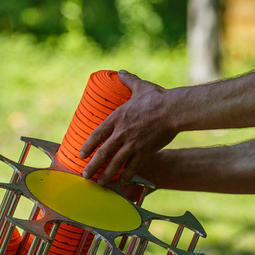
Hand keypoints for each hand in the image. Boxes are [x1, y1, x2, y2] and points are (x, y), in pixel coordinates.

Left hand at [79, 70, 177, 184]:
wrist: (173, 110)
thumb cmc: (157, 97)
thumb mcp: (140, 87)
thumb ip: (129, 80)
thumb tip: (121, 72)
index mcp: (117, 117)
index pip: (96, 135)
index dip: (87, 146)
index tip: (81, 154)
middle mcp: (121, 132)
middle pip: (102, 153)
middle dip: (92, 166)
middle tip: (85, 175)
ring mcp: (132, 144)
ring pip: (115, 163)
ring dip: (106, 174)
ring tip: (100, 183)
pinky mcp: (144, 151)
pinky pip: (133, 166)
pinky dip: (127, 174)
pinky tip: (122, 181)